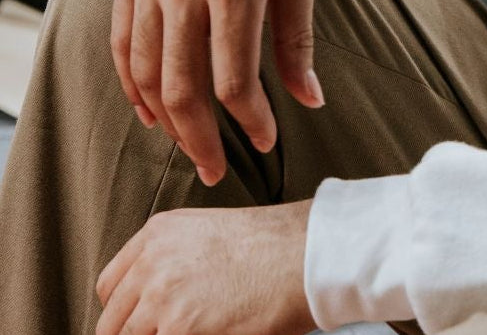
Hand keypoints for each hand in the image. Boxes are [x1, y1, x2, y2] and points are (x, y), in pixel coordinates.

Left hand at [95, 200, 314, 334]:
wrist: (305, 252)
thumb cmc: (273, 244)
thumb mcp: (209, 234)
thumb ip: (172, 261)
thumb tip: (155, 304)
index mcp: (157, 233)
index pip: (109, 288)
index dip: (124, 313)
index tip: (140, 324)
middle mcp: (151, 262)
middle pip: (111, 324)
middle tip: (171, 330)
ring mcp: (161, 297)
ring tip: (194, 329)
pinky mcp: (179, 328)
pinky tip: (211, 333)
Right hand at [111, 0, 323, 185]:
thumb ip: (298, 33)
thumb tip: (310, 98)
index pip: (233, 80)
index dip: (250, 122)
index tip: (266, 142)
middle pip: (182, 87)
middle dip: (200, 140)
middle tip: (218, 170)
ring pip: (144, 71)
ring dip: (163, 119)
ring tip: (188, 144)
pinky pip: (120, 41)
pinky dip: (131, 82)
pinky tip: (150, 107)